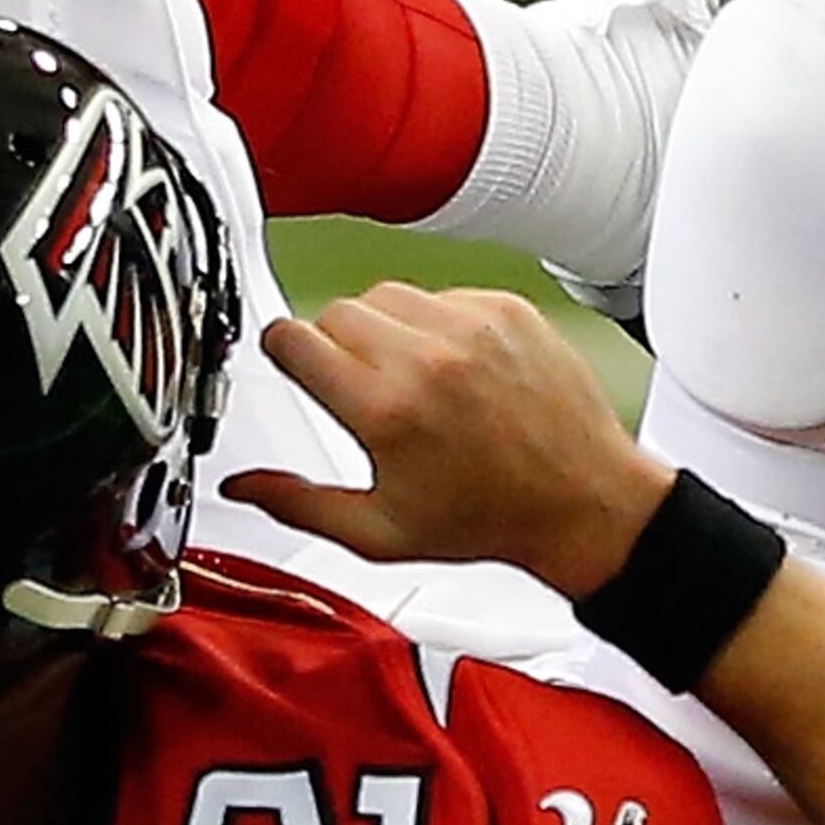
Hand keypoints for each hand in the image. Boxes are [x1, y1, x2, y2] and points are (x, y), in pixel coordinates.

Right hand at [220, 284, 673, 597]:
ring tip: (406, 377)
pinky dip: (436, 322)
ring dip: (381, 327)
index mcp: (385, 410)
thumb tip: (242, 487)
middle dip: (332, 345)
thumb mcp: (380, 531)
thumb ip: (299, 505)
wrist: (582, 501)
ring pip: (386, 295)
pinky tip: (452, 367)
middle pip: (333, 312)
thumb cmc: (489, 519)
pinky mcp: (506, 309)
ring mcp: (470, 326)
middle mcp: (426, 358)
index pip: (293, 340)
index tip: (292, 364)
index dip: (283, 352)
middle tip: (359, 388)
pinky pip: (442, 293)